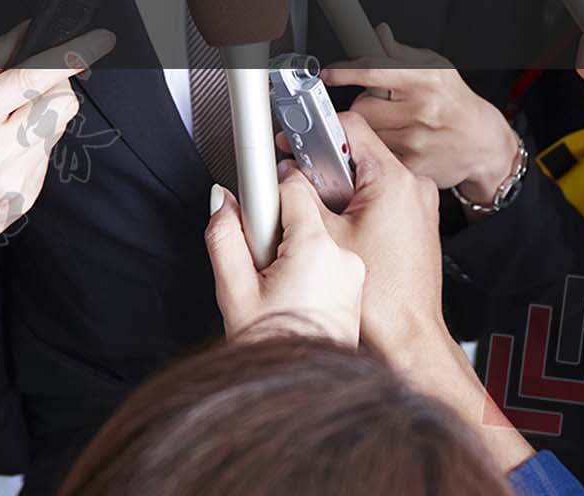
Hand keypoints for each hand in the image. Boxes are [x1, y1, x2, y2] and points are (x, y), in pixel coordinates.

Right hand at [0, 22, 115, 289]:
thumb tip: (21, 40)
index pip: (29, 81)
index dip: (63, 60)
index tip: (85, 46)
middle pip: (60, 104)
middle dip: (53, 87)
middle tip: (31, 89)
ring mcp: (13, 181)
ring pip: (57, 129)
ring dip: (39, 120)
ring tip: (5, 129)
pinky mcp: (24, 199)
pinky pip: (46, 157)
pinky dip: (31, 148)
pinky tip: (2, 155)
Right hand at [205, 165, 364, 345]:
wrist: (311, 396)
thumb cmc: (279, 351)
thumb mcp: (234, 293)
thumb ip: (224, 237)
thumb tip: (223, 200)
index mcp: (318, 248)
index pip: (293, 187)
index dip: (266, 196)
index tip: (253, 214)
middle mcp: (346, 254)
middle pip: (308, 209)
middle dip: (280, 225)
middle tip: (263, 263)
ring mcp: (357, 271)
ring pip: (320, 233)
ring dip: (295, 245)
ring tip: (280, 284)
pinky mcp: (359, 285)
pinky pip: (332, 254)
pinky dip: (311, 263)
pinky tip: (297, 293)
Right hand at [317, 111, 538, 472]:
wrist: (408, 338)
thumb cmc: (380, 300)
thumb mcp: (322, 238)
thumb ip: (298, 197)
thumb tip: (284, 175)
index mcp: (393, 180)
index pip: (350, 126)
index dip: (312, 131)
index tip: (292, 143)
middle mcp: (413, 187)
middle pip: (355, 154)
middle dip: (323, 171)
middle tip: (302, 195)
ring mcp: (419, 207)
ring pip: (366, 179)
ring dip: (338, 193)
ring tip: (325, 225)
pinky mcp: (417, 224)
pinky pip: (380, 200)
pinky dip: (357, 209)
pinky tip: (344, 237)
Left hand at [321, 24, 519, 201]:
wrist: (484, 144)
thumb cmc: (457, 103)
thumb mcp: (437, 69)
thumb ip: (401, 54)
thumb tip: (376, 35)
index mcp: (425, 79)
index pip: (374, 71)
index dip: (345, 72)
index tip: (329, 74)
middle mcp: (421, 109)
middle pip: (362, 107)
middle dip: (364, 105)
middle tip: (382, 106)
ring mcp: (416, 140)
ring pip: (366, 133)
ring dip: (371, 129)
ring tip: (393, 125)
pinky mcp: (412, 166)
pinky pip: (377, 156)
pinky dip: (379, 151)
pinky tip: (398, 144)